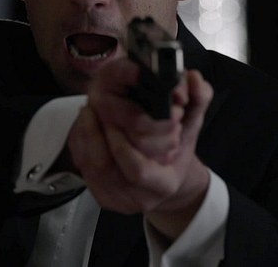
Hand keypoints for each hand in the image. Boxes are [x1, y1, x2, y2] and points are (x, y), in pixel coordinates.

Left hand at [67, 59, 213, 239]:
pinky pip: (80, 165)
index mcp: (164, 184)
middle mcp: (138, 197)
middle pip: (105, 167)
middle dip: (98, 134)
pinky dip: (79, 141)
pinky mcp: (99, 193)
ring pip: (88, 165)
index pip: (137, 169)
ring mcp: (116, 198)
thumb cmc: (178, 149)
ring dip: (86, 134)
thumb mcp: (191, 122)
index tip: (114, 119)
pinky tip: (85, 123)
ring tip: (90, 109)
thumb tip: (193, 79)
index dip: (122, 144)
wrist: (167, 175)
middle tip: (97, 106)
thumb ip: (198, 99)